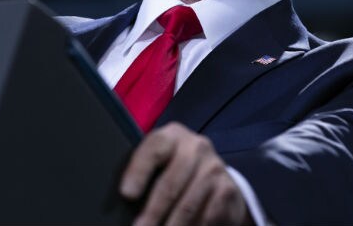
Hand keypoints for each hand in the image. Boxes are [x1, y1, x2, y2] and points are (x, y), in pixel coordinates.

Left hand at [120, 122, 252, 225]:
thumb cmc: (173, 167)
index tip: (126, 194)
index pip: (154, 149)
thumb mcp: (160, 160)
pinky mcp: (227, 191)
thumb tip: (124, 198)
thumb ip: (145, 171)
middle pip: (170, 183)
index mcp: (172, 135)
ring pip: (188, 205)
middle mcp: (196, 147)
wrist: (213, 172)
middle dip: (152, 212)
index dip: (139, 171)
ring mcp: (214, 168)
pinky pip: (206, 217)